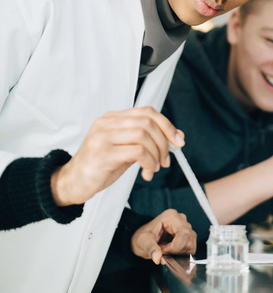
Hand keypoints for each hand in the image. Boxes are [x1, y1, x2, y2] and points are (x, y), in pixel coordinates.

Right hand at [51, 106, 184, 205]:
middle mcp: (106, 123)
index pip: (147, 112)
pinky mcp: (103, 153)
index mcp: (113, 118)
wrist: (71, 183)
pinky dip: (149, 163)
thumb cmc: (99, 166)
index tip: (178, 141)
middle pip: (148, 122)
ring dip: (156, 154)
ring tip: (155, 168)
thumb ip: (146, 140)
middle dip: (164, 142)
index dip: (167, 125)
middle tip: (166, 160)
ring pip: (144, 135)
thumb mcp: (125, 149)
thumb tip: (177, 137)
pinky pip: (137, 152)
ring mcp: (103, 137)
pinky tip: (147, 173)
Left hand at [131, 209, 196, 264]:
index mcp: (171, 216)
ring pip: (191, 244)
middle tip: (163, 252)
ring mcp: (186, 227)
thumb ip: (150, 248)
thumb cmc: (143, 237)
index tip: (163, 251)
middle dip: (176, 250)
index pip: (184, 232)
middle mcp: (181, 219)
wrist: (142, 239)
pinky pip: (191, 248)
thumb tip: (157, 258)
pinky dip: (181, 254)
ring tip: (167, 251)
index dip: (175, 246)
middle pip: (189, 239)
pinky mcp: (188, 235)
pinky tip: (172, 251)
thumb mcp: (142, 241)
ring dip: (179, 253)